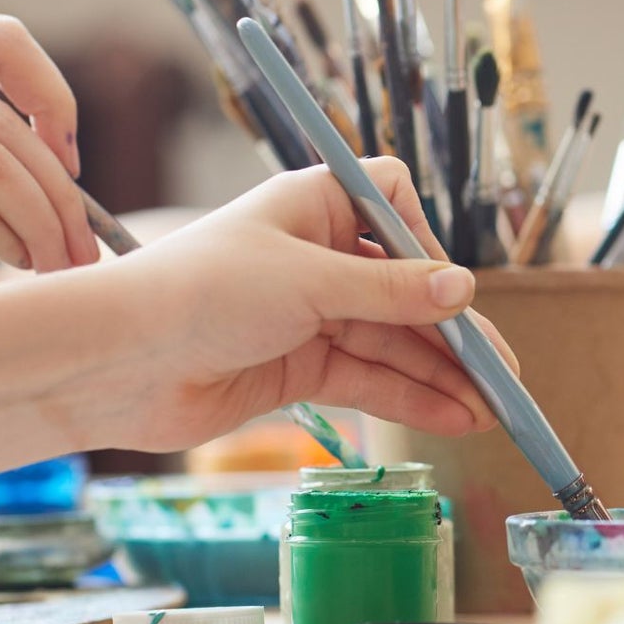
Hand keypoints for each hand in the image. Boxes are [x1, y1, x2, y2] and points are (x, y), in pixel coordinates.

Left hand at [83, 159, 518, 452]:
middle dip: (453, 334)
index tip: (453, 292)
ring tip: (491, 412)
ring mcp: (307, 314)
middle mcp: (316, 255)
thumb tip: (464, 289)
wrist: (117, 361)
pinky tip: (452, 417)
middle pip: (404, 290)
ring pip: (391, 342)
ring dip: (439, 376)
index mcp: (315, 206)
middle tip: (506, 377)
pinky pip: (367, 379)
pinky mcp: (295, 366)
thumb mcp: (309, 284)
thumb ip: (391, 292)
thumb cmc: (200, 292)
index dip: (428, 247)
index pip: (394, 207)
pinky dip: (408, 398)